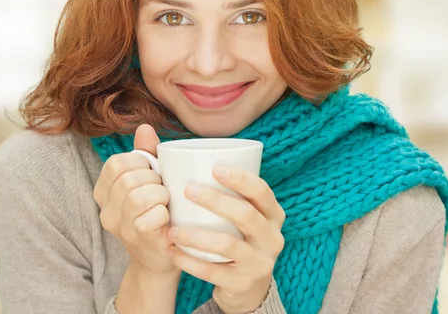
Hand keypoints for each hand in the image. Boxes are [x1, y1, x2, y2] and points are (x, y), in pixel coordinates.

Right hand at [93, 124, 178, 276]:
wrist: (160, 257)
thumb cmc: (157, 211)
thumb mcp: (150, 179)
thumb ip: (146, 153)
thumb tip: (145, 127)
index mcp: (104, 190)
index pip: (116, 163)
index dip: (139, 162)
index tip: (151, 172)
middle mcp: (105, 209)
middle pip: (128, 178)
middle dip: (153, 178)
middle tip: (162, 189)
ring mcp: (118, 226)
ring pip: (137, 196)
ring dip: (160, 194)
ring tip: (165, 202)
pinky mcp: (135, 239)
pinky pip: (149, 217)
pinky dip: (163, 213)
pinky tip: (166, 219)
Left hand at [166, 166, 285, 313]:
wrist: (248, 287)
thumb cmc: (239, 237)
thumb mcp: (245, 217)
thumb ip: (231, 193)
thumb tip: (193, 160)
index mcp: (274, 215)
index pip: (262, 191)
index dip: (240, 178)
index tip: (215, 167)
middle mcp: (272, 238)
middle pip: (246, 214)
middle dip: (215, 200)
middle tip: (188, 190)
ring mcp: (260, 263)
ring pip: (227, 244)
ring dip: (196, 235)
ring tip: (173, 229)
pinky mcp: (243, 284)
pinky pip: (213, 271)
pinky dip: (189, 261)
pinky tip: (172, 252)